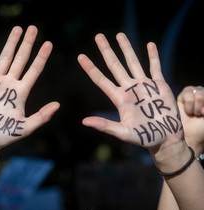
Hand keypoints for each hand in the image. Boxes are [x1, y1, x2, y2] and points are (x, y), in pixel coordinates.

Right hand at [0, 25, 59, 151]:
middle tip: (33, 28)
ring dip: (11, 43)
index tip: (48, 44)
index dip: (41, 57)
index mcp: (21, 93)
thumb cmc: (3, 135)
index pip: (34, 70)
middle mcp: (9, 84)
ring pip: (4, 58)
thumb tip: (58, 105)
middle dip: (27, 44)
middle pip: (20, 59)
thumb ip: (42, 116)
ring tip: (18, 29)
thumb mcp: (25, 127)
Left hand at [78, 32, 182, 149]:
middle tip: (98, 36)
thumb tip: (83, 122)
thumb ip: (105, 126)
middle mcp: (129, 88)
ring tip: (119, 35)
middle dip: (106, 51)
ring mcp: (143, 85)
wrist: (165, 138)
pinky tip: (149, 44)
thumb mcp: (123, 133)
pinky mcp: (159, 85)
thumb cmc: (144, 138)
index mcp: (119, 98)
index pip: (101, 80)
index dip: (91, 68)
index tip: (80, 56)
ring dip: (126, 48)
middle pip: (115, 65)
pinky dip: (153, 56)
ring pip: (133, 62)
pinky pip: (155, 67)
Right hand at [177, 85, 203, 154]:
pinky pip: (188, 93)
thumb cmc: (202, 127)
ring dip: (196, 105)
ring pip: (197, 91)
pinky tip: (187, 111)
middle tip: (199, 114)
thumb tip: (202, 107)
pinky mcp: (182, 96)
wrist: (189, 134)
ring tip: (193, 113)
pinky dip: (188, 103)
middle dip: (202, 104)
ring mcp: (192, 94)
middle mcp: (202, 94)